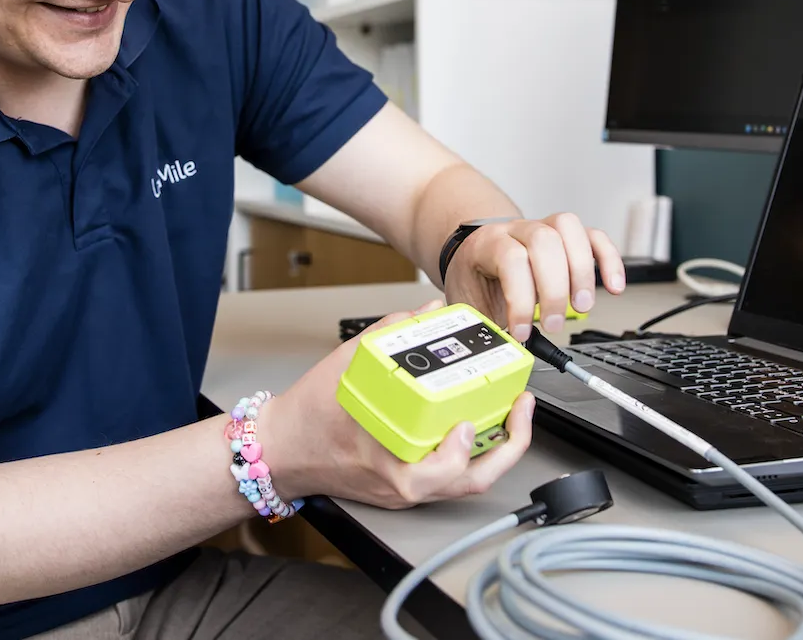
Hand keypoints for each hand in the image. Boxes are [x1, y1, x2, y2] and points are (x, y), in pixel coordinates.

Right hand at [265, 303, 534, 510]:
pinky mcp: (404, 487)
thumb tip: (426, 312)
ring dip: (494, 452)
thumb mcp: (345, 364)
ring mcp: (404, 490)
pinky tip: (478, 426)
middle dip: (506, 448)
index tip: (467, 422)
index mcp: (385, 461)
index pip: (437, 474)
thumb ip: (389, 334)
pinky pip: (448, 478)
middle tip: (521, 409)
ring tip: (511, 416)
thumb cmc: (306, 418)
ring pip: (463, 483)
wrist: (281, 448)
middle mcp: (401, 484)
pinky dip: (469, 454)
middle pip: (468, 483)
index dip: (460, 450)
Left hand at [443, 212, 625, 341]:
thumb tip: (499, 349)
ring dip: (582, 271)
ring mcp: (543, 227)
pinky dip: (609, 260)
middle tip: (554, 324)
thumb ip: (483, 321)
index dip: (520, 299)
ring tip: (582, 306)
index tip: (521, 332)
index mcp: (488, 244)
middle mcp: (517, 230)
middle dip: (554, 288)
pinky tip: (614, 286)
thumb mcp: (468, 300)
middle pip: (543, 241)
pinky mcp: (566, 237)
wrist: (473, 252)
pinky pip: (594, 237)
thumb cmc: (473, 277)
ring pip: (569, 229)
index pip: (511, 260)